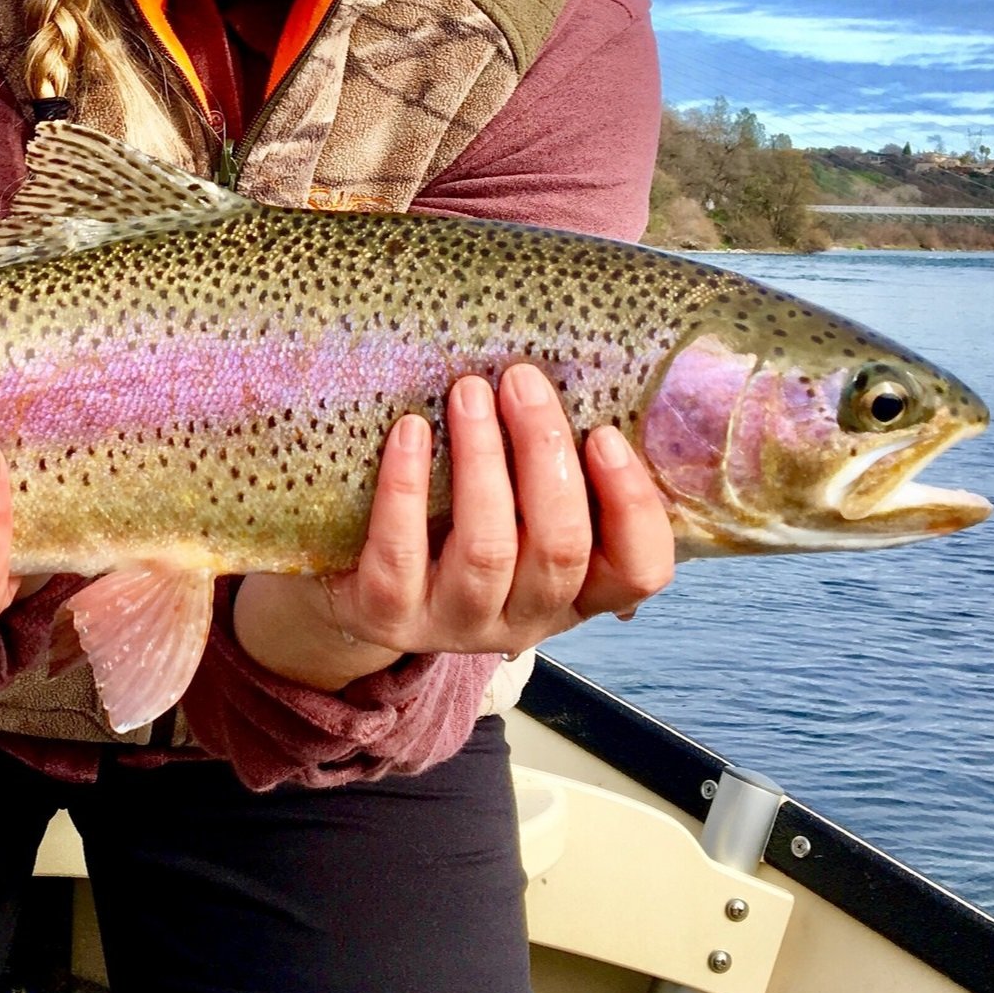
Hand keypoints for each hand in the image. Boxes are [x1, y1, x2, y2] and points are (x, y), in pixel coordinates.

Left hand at [232, 364, 674, 690]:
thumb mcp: (515, 506)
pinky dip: (406, 486)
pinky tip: (409, 431)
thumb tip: (571, 370)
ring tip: (468, 392)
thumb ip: (547, 466)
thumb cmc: (452, 523)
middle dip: (545, 454)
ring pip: (487, 549)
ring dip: (482, 460)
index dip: (632, 506)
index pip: (638, 570)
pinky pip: (400, 552)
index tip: (605, 433)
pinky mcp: (387, 611)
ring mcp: (455, 622)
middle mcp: (524, 617)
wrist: (355, 583)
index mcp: (574, 590)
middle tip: (521, 380)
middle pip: (560, 547)